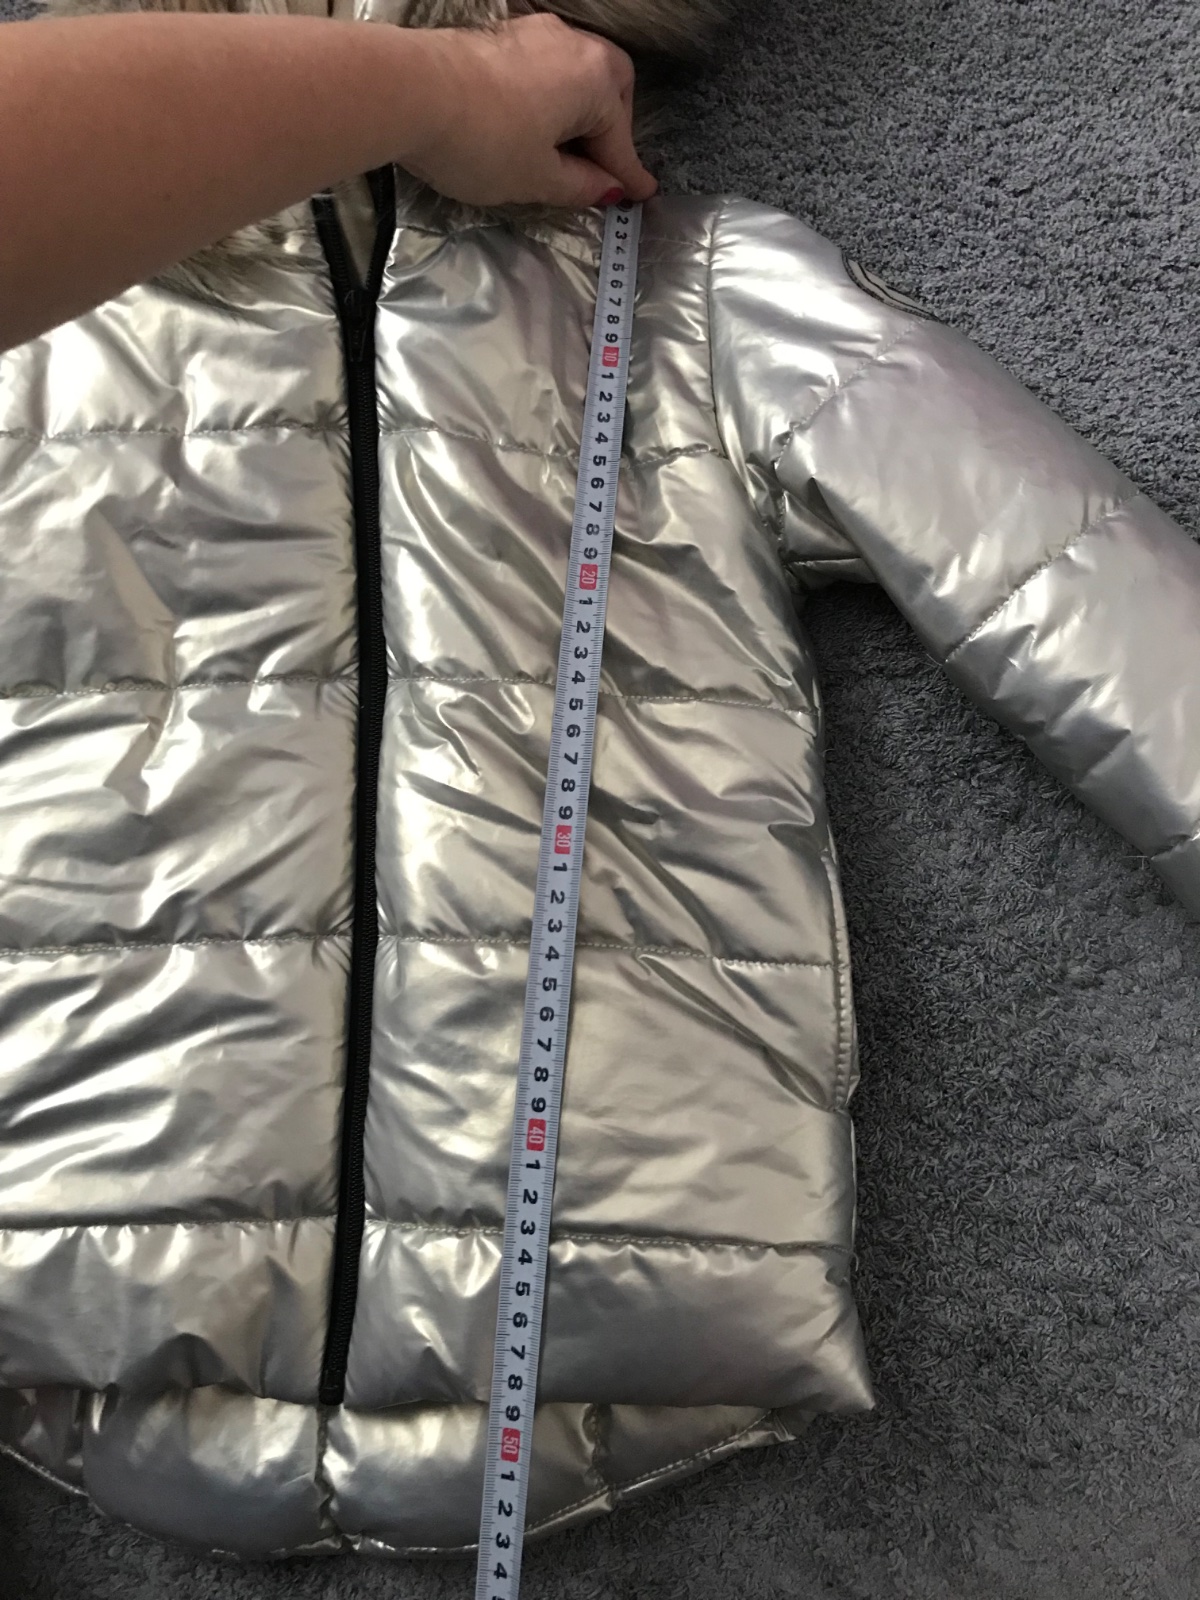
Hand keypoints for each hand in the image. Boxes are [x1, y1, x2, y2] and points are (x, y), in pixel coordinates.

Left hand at [398, 13, 657, 208]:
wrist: (409, 90)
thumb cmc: (483, 140)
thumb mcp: (537, 179)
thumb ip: (580, 185)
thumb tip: (606, 187)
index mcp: (595, 78)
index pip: (619, 138)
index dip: (627, 175)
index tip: (640, 194)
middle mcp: (572, 45)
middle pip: (607, 89)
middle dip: (608, 129)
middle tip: (598, 170)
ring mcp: (534, 34)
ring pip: (572, 76)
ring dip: (575, 114)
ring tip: (561, 152)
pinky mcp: (500, 37)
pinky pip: (542, 70)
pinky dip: (546, 101)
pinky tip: (530, 126)